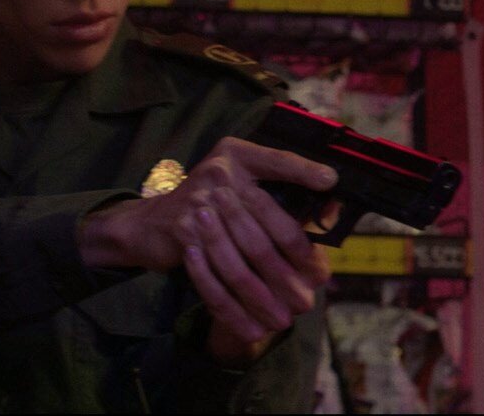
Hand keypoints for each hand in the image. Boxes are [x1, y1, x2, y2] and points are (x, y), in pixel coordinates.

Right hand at [81, 137, 337, 348]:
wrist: (151, 222)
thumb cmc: (212, 205)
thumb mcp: (244, 188)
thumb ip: (287, 195)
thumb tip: (333, 208)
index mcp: (240, 156)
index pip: (278, 161)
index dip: (304, 171)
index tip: (331, 182)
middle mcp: (219, 175)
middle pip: (264, 230)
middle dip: (289, 272)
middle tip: (307, 301)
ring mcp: (198, 206)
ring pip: (240, 263)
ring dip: (263, 299)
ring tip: (283, 321)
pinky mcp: (182, 235)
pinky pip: (212, 280)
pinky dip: (233, 309)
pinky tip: (251, 327)